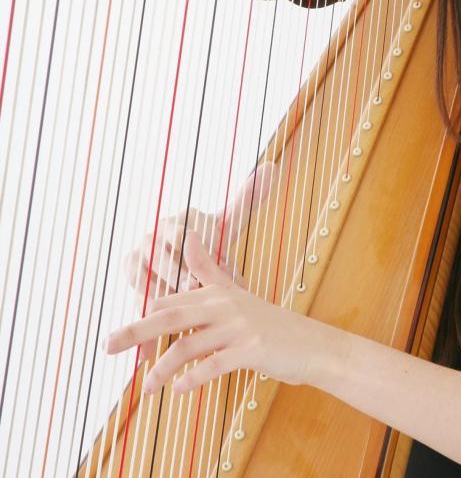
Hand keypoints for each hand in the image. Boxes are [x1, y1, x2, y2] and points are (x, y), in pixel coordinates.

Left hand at [106, 228, 337, 392]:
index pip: (171, 301)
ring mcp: (238, 328)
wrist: (311, 344)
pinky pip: (213, 366)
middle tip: (107, 346)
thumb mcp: (239, 295)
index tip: (122, 335)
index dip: (144, 318)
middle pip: (170, 317)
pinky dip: (192, 379)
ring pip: (187, 347)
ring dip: (161, 369)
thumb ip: (210, 269)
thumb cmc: (272, 326)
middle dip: (135, 332)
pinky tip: (178, 390)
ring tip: (146, 387)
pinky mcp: (250, 349)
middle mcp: (226, 306)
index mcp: (219, 293)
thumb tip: (190, 235)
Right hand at [123, 162, 277, 310]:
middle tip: (193, 287)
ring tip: (172, 312)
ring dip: (158, 296)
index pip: (180, 231)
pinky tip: (148, 350)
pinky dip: (143, 321)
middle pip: (160, 256)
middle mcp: (154, 237)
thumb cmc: (211, 239)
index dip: (191, 246)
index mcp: (177, 222)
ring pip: (144, 279)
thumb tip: (272, 166)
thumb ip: (248, 198)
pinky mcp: (133, 281)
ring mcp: (139, 258)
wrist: (188, 255)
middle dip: (176, 273)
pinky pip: (136, 300)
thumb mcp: (228, 221)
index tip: (207, 257)